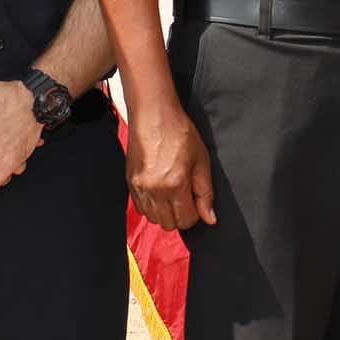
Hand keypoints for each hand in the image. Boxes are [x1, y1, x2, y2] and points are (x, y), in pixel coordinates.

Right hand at [126, 102, 216, 231]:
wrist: (154, 115)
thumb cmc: (179, 132)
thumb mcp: (201, 161)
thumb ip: (205, 193)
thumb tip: (209, 218)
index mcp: (175, 185)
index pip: (186, 220)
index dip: (195, 214)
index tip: (195, 201)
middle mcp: (154, 190)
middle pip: (168, 224)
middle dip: (180, 215)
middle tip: (185, 196)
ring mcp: (139, 187)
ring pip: (153, 218)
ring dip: (165, 211)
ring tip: (171, 192)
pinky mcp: (130, 182)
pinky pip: (141, 207)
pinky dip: (151, 205)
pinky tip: (159, 189)